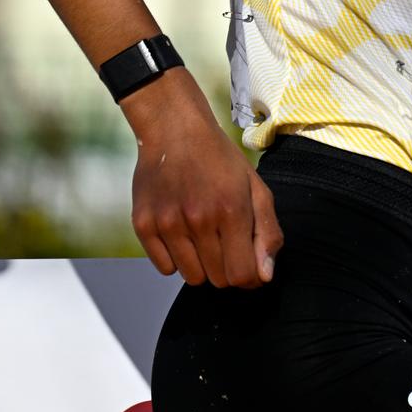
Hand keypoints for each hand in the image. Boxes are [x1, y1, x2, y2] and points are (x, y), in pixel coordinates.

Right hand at [125, 74, 282, 288]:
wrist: (175, 131)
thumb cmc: (222, 161)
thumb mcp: (256, 189)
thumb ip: (267, 233)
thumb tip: (264, 277)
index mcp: (232, 210)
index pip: (243, 275)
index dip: (250, 277)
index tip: (248, 264)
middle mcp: (199, 219)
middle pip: (218, 279)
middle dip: (228, 269)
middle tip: (226, 242)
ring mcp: (168, 223)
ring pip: (192, 277)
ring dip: (202, 265)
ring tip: (204, 236)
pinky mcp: (144, 225)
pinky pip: (164, 268)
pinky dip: (176, 259)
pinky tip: (181, 234)